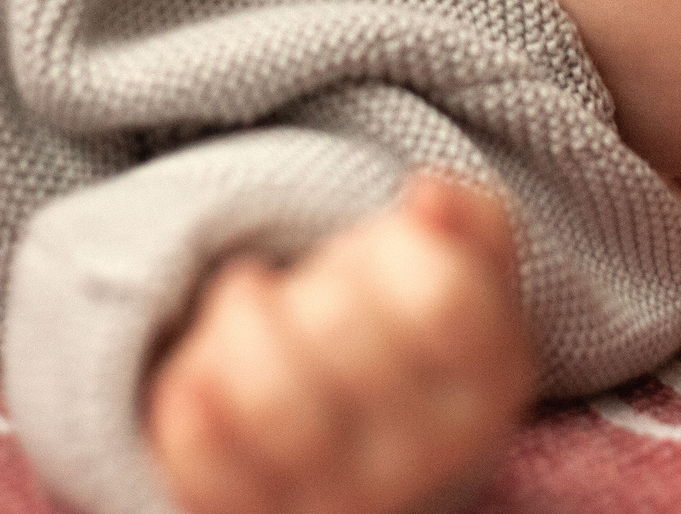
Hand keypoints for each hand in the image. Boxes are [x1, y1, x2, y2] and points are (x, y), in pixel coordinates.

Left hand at [146, 176, 537, 513]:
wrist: (375, 456)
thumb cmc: (413, 338)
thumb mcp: (470, 275)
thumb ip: (474, 219)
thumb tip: (429, 197)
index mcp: (491, 387)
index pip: (442, 297)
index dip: (386, 249)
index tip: (369, 247)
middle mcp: (425, 461)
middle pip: (341, 332)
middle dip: (309, 281)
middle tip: (303, 282)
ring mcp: (338, 502)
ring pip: (266, 399)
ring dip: (235, 321)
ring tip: (243, 304)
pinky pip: (197, 447)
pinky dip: (188, 382)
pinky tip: (206, 366)